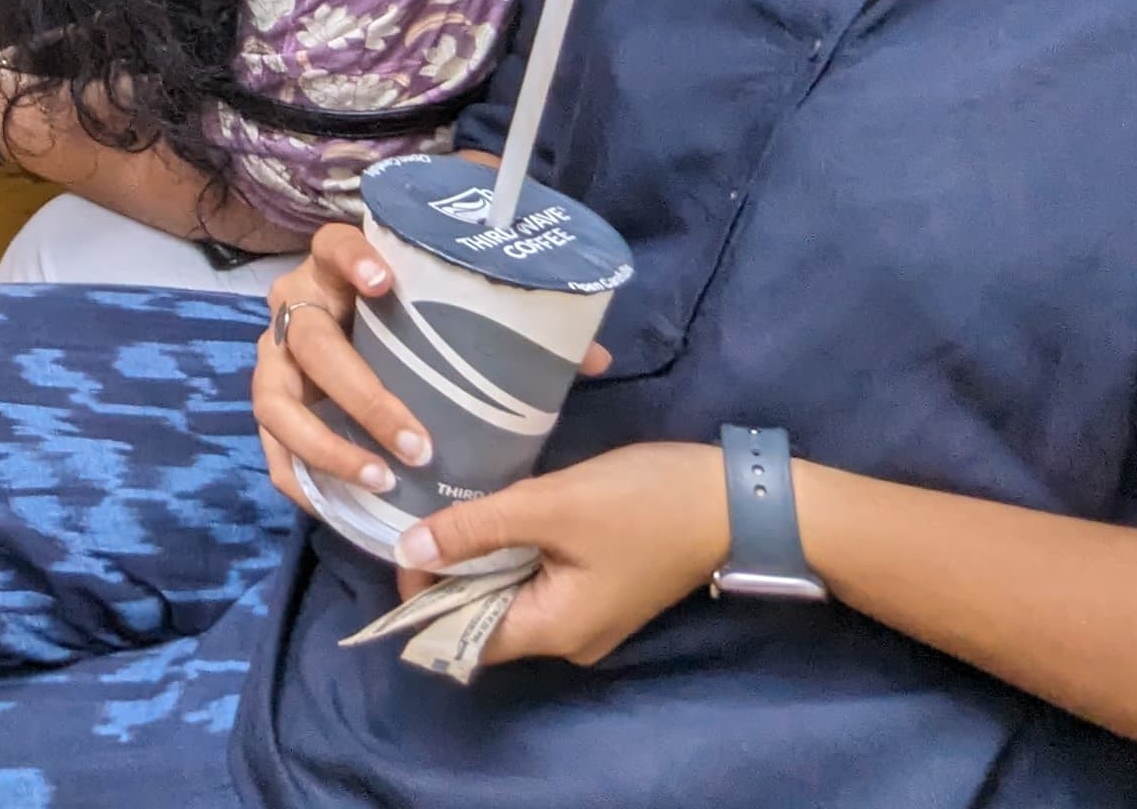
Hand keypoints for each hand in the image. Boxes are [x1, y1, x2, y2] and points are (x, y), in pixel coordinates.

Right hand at [251, 221, 610, 512]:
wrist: (362, 332)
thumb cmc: (415, 320)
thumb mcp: (457, 313)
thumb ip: (517, 328)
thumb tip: (595, 358)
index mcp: (336, 269)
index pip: (330, 245)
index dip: (350, 259)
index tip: (383, 281)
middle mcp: (296, 307)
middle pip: (310, 340)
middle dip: (361, 394)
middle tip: (416, 442)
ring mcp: (276, 359)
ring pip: (277, 400)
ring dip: (326, 444)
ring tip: (381, 478)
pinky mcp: (275, 408)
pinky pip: (273, 448)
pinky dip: (302, 478)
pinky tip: (341, 503)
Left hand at [393, 443, 726, 667]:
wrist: (732, 498)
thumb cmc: (642, 503)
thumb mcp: (551, 507)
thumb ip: (478, 529)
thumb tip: (409, 546)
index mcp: (555, 631)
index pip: (464, 636)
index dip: (424, 595)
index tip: (404, 540)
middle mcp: (568, 637)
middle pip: (484, 617)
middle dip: (448, 573)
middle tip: (423, 514)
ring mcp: (586, 615)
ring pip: (509, 594)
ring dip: (479, 558)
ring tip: (452, 509)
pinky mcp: (598, 588)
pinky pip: (537, 579)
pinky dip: (511, 552)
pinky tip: (497, 513)